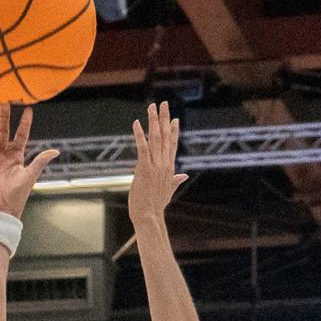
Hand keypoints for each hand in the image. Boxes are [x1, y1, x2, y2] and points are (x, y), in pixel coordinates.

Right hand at [0, 103, 58, 217]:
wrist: (0, 210)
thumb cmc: (17, 195)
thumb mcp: (30, 176)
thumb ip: (40, 161)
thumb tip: (56, 150)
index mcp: (16, 156)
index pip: (20, 135)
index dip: (24, 123)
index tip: (27, 108)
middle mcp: (2, 155)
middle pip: (2, 131)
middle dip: (4, 117)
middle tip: (5, 101)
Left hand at [128, 101, 188, 226]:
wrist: (149, 216)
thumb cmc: (156, 206)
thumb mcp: (168, 191)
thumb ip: (176, 181)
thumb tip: (184, 176)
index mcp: (169, 168)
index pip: (172, 145)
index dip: (173, 131)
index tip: (174, 118)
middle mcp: (164, 164)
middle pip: (165, 137)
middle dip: (164, 119)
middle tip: (162, 104)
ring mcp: (155, 165)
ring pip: (155, 138)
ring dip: (153, 121)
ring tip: (151, 107)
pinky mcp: (144, 169)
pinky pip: (142, 148)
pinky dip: (139, 135)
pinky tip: (136, 123)